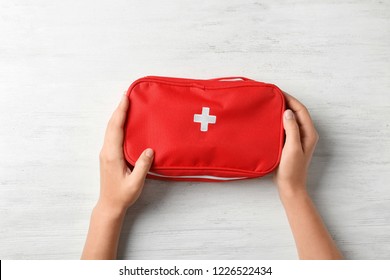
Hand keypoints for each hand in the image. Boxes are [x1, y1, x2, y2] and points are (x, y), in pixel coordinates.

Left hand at [98, 95, 153, 213]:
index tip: (125, 98)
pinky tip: (124, 122)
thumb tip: (150, 149)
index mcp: (112, 155)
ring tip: (125, 104)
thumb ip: (142, 166)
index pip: (116, 128)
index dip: (120, 112)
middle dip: (119, 109)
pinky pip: (112, 135)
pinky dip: (117, 124)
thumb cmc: (122, 195)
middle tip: (127, 95)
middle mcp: (107, 151)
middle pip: (111, 125)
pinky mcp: (108, 155)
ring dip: (117, 115)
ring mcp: (106, 153)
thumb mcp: (135, 182)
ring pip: (110, 129)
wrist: (109, 205)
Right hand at [274, 93, 318, 197]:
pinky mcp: (290, 143)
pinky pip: (286, 127)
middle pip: (297, 112)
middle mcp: (305, 134)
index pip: (301, 110)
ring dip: (282, 110)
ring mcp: (298, 139)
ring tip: (270, 104)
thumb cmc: (292, 169)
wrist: (290, 186)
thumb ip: (292, 129)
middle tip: (272, 96)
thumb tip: (288, 112)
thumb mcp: (292, 148)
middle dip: (286, 102)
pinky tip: (270, 119)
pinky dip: (279, 120)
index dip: (290, 99)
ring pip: (291, 119)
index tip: (278, 92)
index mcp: (309, 133)